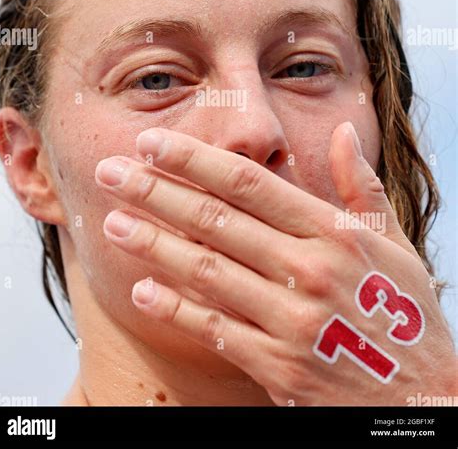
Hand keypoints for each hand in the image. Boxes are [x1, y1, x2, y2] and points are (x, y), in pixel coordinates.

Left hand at [95, 123, 456, 404]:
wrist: (425, 399)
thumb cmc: (404, 313)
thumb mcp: (394, 243)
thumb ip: (362, 187)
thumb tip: (340, 135)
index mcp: (335, 233)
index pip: (251, 184)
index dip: (195, 160)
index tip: (153, 142)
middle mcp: (310, 270)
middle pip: (217, 221)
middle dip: (156, 192)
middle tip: (110, 172)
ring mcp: (293, 320)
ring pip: (208, 272)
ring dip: (154, 245)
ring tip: (113, 223)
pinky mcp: (279, 367)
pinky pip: (217, 330)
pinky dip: (177, 310)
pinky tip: (142, 291)